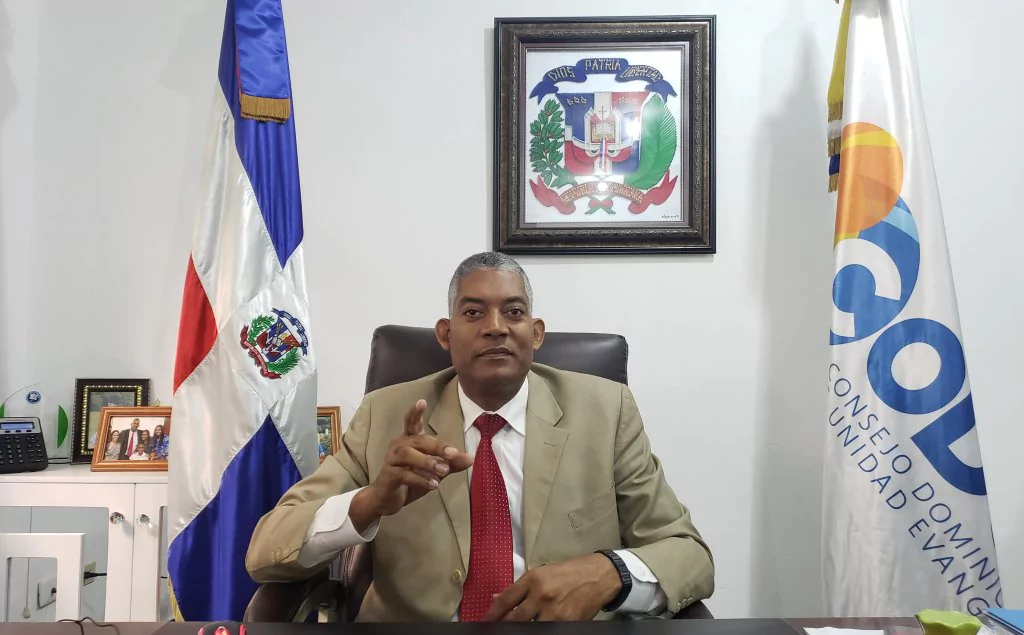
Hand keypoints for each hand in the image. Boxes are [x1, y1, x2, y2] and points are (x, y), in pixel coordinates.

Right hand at [350, 400, 471, 530]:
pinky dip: (420, 479)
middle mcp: (399, 445)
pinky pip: (404, 474)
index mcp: (410, 440)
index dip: (415, 412)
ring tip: (443, 472)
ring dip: (427, 463)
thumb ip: (451, 463)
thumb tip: (471, 459)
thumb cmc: (411, 480)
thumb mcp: (434, 471)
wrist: (387, 500)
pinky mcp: (388, 475)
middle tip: (453, 454)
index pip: (412, 422)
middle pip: (418, 440)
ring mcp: (391, 459)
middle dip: (437, 446)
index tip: (422, 401)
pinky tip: (433, 485)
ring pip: (408, 455)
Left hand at [483, 553, 621, 620]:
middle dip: (503, 626)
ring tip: (516, 628)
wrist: (598, 576)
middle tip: (496, 629)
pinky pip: (547, 631)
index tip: (484, 622)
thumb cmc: (569, 572)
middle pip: (514, 619)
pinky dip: (540, 630)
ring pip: (529, 628)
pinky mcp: (566, 624)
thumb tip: (497, 598)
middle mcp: (542, 595)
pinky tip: (537, 627)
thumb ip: (520, 587)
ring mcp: (554, 612)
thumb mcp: (542, 573)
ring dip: (521, 628)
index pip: (506, 600)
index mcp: (533, 579)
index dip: (492, 614)